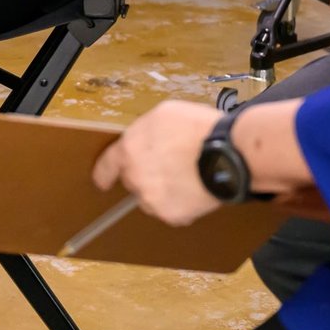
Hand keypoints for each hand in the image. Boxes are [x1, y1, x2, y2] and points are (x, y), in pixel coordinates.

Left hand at [90, 100, 222, 225]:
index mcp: (129, 149)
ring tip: (187, 176)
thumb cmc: (198, 128)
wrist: (226, 153)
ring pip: (152, 197)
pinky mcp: (171, 215)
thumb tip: (145, 141)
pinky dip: (181, 203)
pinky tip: (195, 188)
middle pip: (134, 180)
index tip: (102, 181)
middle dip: (147, 175)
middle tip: (171, 165)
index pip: (107, 166)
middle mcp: (136, 177)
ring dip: (163, 190)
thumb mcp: (164, 113)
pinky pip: (172, 211)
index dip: (104, 173)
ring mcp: (152, 199)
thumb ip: (145, 131)